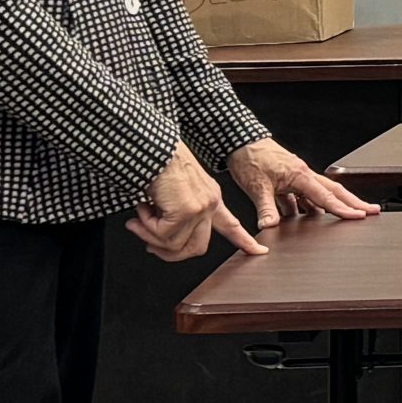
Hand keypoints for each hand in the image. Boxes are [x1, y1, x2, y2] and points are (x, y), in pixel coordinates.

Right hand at [129, 143, 264, 262]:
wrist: (155, 149)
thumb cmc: (159, 167)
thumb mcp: (172, 196)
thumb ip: (172, 220)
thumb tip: (156, 246)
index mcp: (211, 199)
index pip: (231, 225)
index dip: (244, 241)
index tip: (260, 251)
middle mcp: (210, 204)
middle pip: (196, 248)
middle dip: (169, 253)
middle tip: (150, 246)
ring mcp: (201, 207)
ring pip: (175, 245)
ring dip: (151, 235)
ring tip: (141, 217)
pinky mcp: (186, 210)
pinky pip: (163, 235)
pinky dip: (146, 226)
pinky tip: (144, 208)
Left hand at [227, 137, 381, 232]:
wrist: (239, 141)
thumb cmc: (249, 158)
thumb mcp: (256, 187)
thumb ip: (265, 209)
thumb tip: (269, 227)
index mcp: (300, 175)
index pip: (326, 197)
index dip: (344, 209)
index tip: (360, 216)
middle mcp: (302, 174)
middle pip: (334, 191)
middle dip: (354, 202)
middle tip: (371, 211)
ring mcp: (296, 175)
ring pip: (320, 193)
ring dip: (333, 204)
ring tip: (346, 215)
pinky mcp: (287, 178)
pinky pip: (303, 195)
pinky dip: (308, 206)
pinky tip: (306, 216)